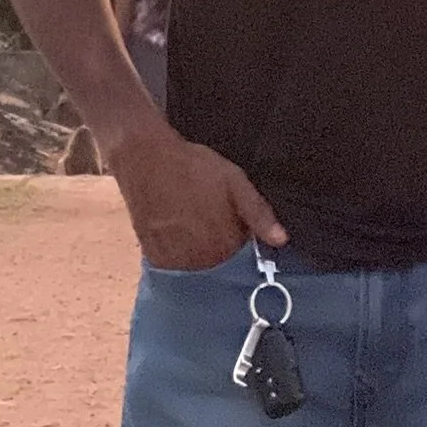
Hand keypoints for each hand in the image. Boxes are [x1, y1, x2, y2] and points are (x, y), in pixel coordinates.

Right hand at [104, 117, 286, 269]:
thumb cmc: (194, 167)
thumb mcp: (234, 181)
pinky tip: (177, 229)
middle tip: (210, 216)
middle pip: (220, 265)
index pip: (243, 258)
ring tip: (192, 220)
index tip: (235, 222)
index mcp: (224, 244)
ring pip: (197, 267)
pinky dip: (179, 253)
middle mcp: (200, 260)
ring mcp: (175, 262)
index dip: (242, 239)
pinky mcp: (154, 258)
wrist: (145, 159)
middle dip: (222, 246)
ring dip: (200, 252)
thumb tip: (281, 240)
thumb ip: (258, 213)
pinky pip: (174, 266)